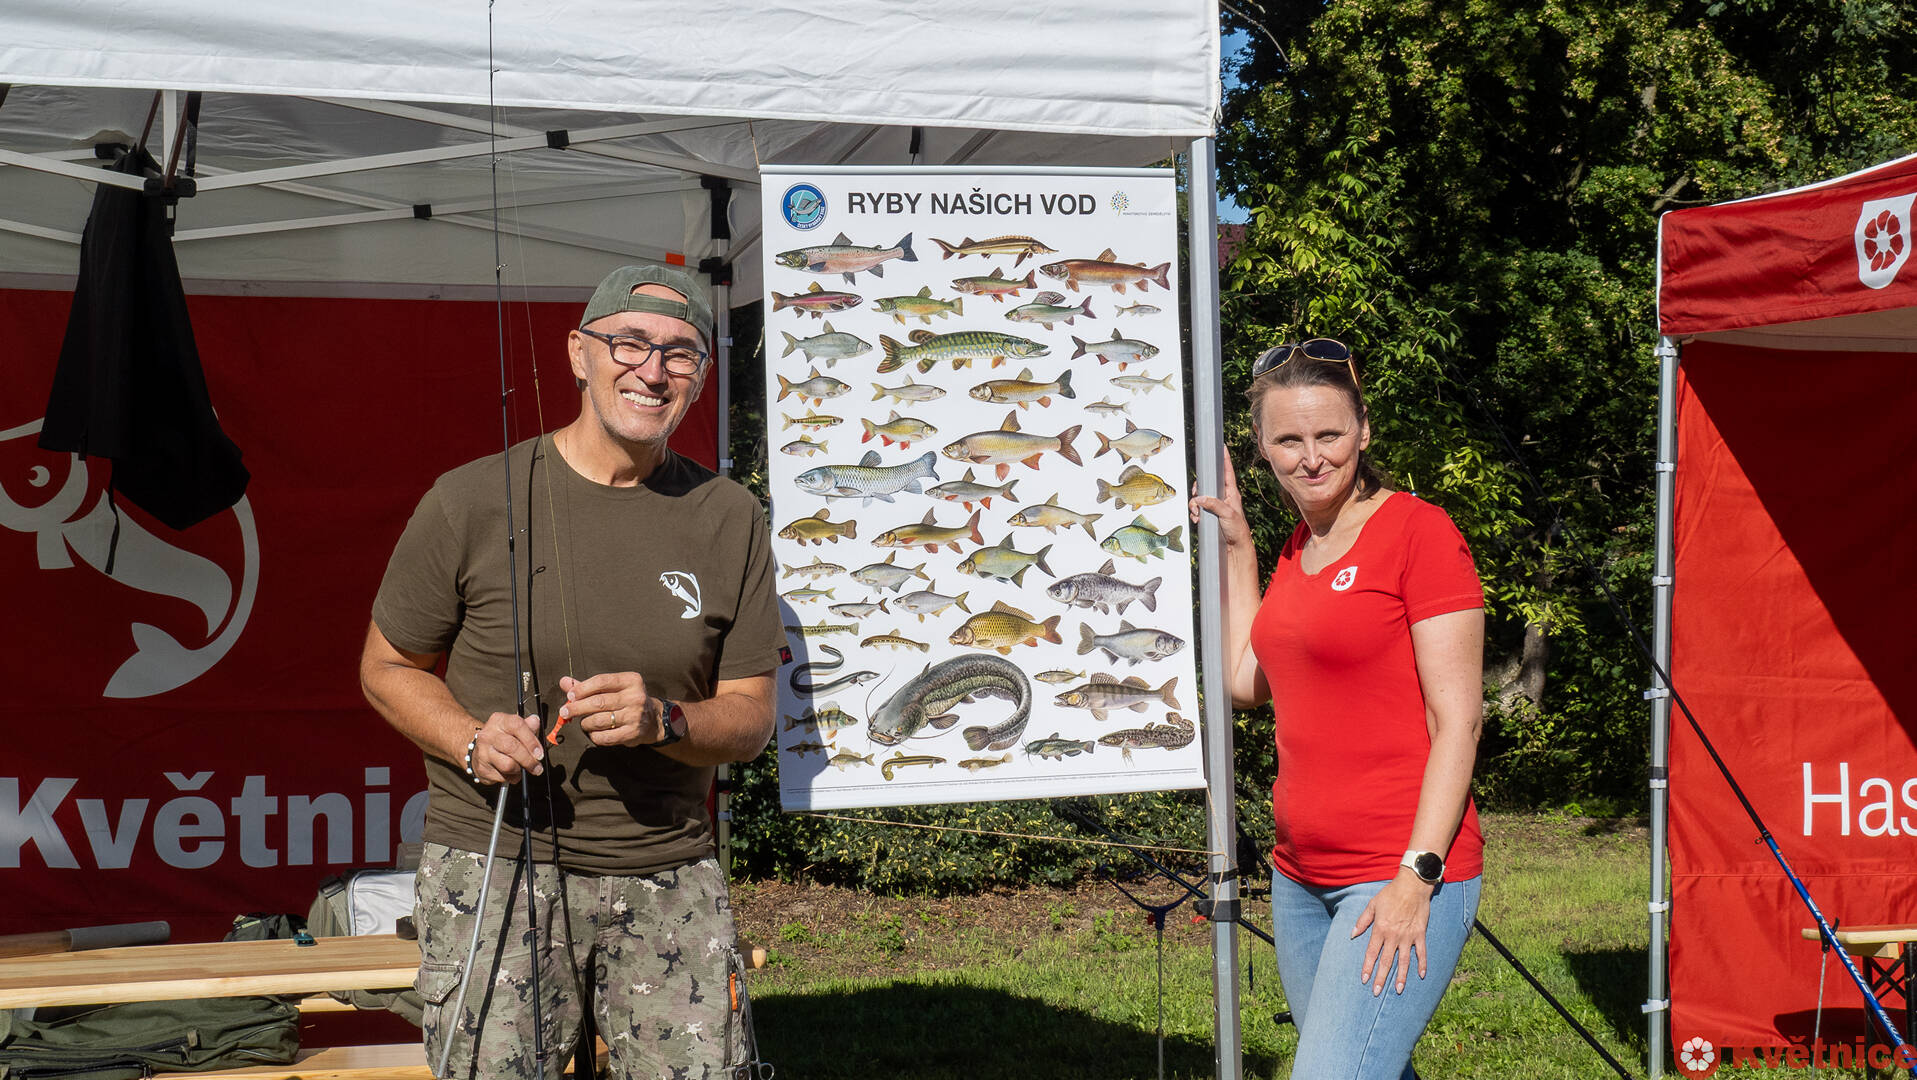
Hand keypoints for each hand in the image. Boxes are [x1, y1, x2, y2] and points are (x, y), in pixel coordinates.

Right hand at [469, 712, 543, 783]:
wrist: (480, 753)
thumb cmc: (503, 739)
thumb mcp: (516, 729)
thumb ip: (528, 726)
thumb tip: (535, 721)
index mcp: (499, 721)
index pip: (517, 726)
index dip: (531, 741)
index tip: (540, 753)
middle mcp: (488, 735)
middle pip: (512, 747)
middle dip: (529, 760)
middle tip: (537, 767)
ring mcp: (483, 752)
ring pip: (508, 765)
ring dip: (519, 770)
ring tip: (521, 768)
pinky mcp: (481, 768)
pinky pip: (502, 777)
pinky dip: (512, 777)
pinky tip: (511, 773)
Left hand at [559, 672, 663, 746]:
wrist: (653, 720)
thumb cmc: (626, 701)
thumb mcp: (613, 688)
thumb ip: (588, 686)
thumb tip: (564, 682)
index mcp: (631, 680)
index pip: (602, 681)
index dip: (582, 688)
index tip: (570, 695)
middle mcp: (635, 697)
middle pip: (598, 702)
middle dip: (577, 708)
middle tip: (565, 711)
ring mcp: (635, 716)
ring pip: (599, 720)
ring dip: (585, 723)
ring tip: (583, 722)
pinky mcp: (633, 733)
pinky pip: (605, 737)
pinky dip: (594, 735)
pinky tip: (594, 732)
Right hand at [1188, 449, 1253, 548]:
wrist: (1235, 549)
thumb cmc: (1238, 531)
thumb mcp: (1228, 515)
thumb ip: (1214, 504)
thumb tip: (1201, 498)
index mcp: (1231, 494)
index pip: (1227, 472)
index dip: (1225, 459)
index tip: (1222, 447)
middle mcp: (1224, 497)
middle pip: (1208, 483)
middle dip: (1199, 489)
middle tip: (1197, 497)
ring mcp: (1216, 506)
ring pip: (1200, 497)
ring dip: (1195, 504)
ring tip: (1197, 513)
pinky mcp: (1210, 515)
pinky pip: (1198, 509)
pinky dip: (1195, 512)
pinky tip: (1197, 519)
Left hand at [1353, 871, 1434, 995]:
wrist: (1412, 886)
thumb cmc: (1390, 894)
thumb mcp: (1372, 905)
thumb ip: (1362, 921)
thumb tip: (1352, 934)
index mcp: (1380, 929)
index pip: (1372, 953)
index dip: (1368, 967)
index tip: (1365, 979)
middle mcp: (1393, 936)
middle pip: (1386, 961)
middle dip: (1381, 977)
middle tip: (1377, 992)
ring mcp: (1408, 936)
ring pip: (1404, 961)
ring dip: (1401, 976)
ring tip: (1398, 990)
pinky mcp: (1420, 934)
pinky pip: (1421, 952)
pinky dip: (1422, 964)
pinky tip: (1421, 975)